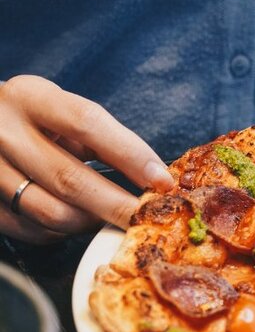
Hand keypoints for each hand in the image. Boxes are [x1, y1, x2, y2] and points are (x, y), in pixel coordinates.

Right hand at [0, 75, 173, 242]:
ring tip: (109, 216)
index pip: (88, 124)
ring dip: (92, 222)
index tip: (162, 181)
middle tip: (146, 218)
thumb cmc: (30, 118)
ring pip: (53, 212)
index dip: (131, 155)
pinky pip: (33, 231)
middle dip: (118, 205)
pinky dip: (62, 232)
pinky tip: (75, 220)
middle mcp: (3, 131)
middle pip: (70, 179)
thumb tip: (153, 176)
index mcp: (31, 98)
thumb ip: (101, 137)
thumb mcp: (59, 110)